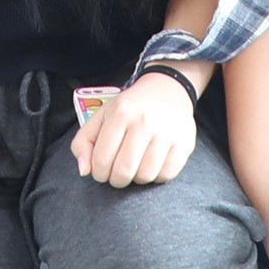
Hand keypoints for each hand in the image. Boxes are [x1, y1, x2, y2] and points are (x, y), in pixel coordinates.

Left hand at [72, 73, 200, 187]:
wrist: (167, 88)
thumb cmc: (130, 107)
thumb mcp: (102, 115)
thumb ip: (84, 141)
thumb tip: (84, 171)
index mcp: (120, 112)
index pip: (101, 159)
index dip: (98, 172)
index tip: (102, 170)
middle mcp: (144, 121)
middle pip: (123, 171)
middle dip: (116, 180)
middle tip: (117, 173)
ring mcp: (166, 133)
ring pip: (145, 176)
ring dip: (137, 179)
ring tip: (135, 166)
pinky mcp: (184, 143)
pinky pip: (166, 176)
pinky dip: (156, 177)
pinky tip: (152, 164)